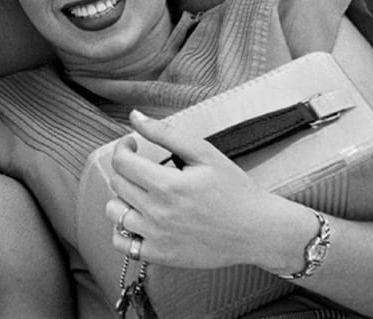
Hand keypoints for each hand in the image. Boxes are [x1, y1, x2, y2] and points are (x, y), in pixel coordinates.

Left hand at [105, 110, 289, 270]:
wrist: (257, 230)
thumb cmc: (235, 190)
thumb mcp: (204, 153)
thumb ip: (165, 132)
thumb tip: (134, 116)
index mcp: (168, 185)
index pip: (121, 162)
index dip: (123, 147)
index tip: (132, 144)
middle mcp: (158, 213)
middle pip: (117, 184)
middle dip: (126, 168)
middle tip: (142, 166)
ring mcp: (157, 237)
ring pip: (114, 212)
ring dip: (122, 198)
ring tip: (142, 192)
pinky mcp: (161, 256)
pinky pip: (122, 243)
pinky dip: (123, 229)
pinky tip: (139, 218)